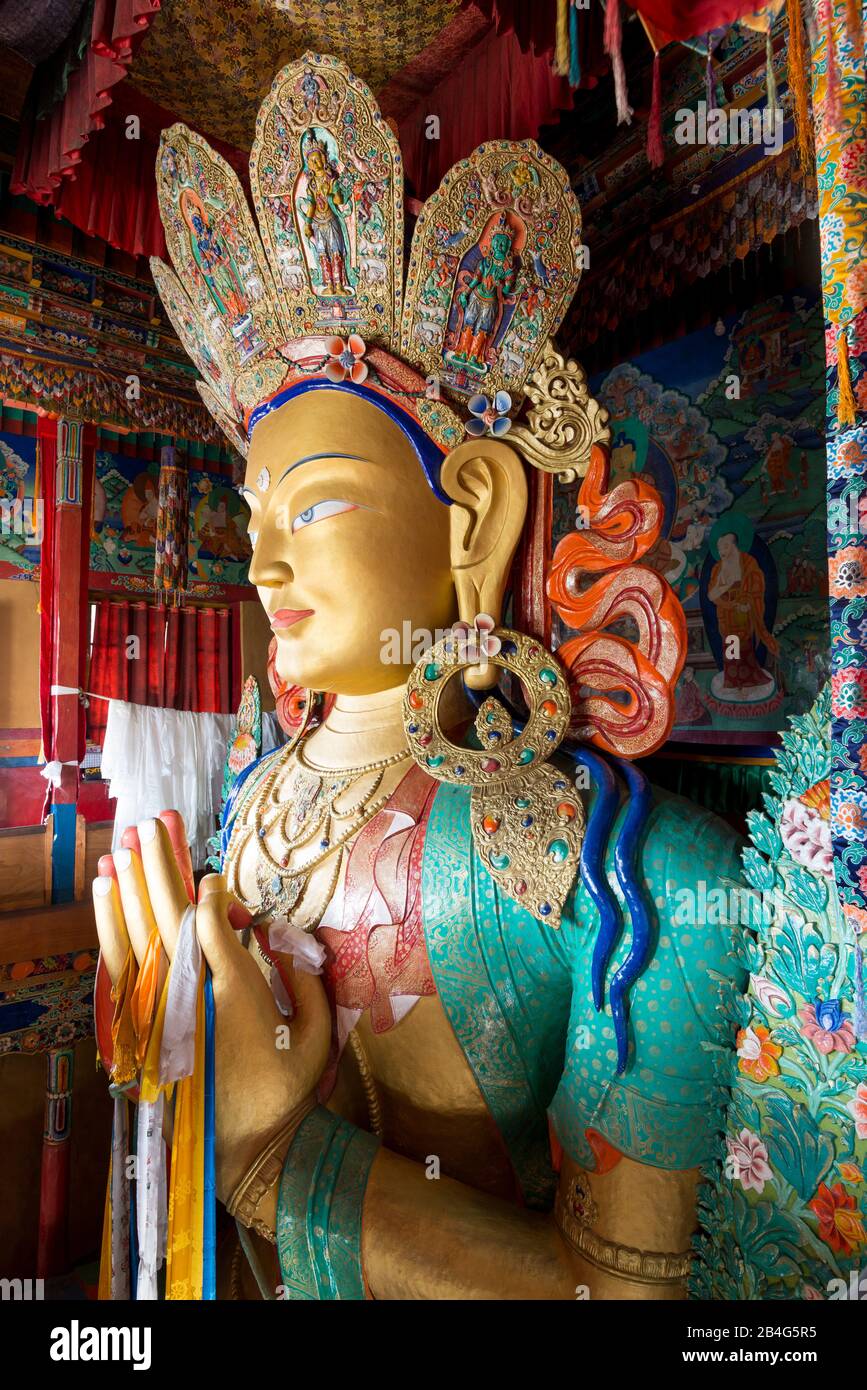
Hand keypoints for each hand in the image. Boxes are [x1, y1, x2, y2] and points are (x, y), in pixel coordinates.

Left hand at [92, 813, 330, 1200]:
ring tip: (125, 841)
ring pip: (138, 933)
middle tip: (156, 821)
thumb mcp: (319, 1034)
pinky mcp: (142, 1024)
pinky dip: (110, 923)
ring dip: (131, 884)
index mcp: (235, 994)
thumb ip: (307, 979)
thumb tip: (287, 935)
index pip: (210, 924)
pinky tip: (107, 889)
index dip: (210, 891)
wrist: (245, 1146)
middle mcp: (190, 995)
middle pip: (168, 914)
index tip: (212, 874)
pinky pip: (120, 963)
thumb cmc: (287, 1088)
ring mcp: (160, 1010)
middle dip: (161, 863)